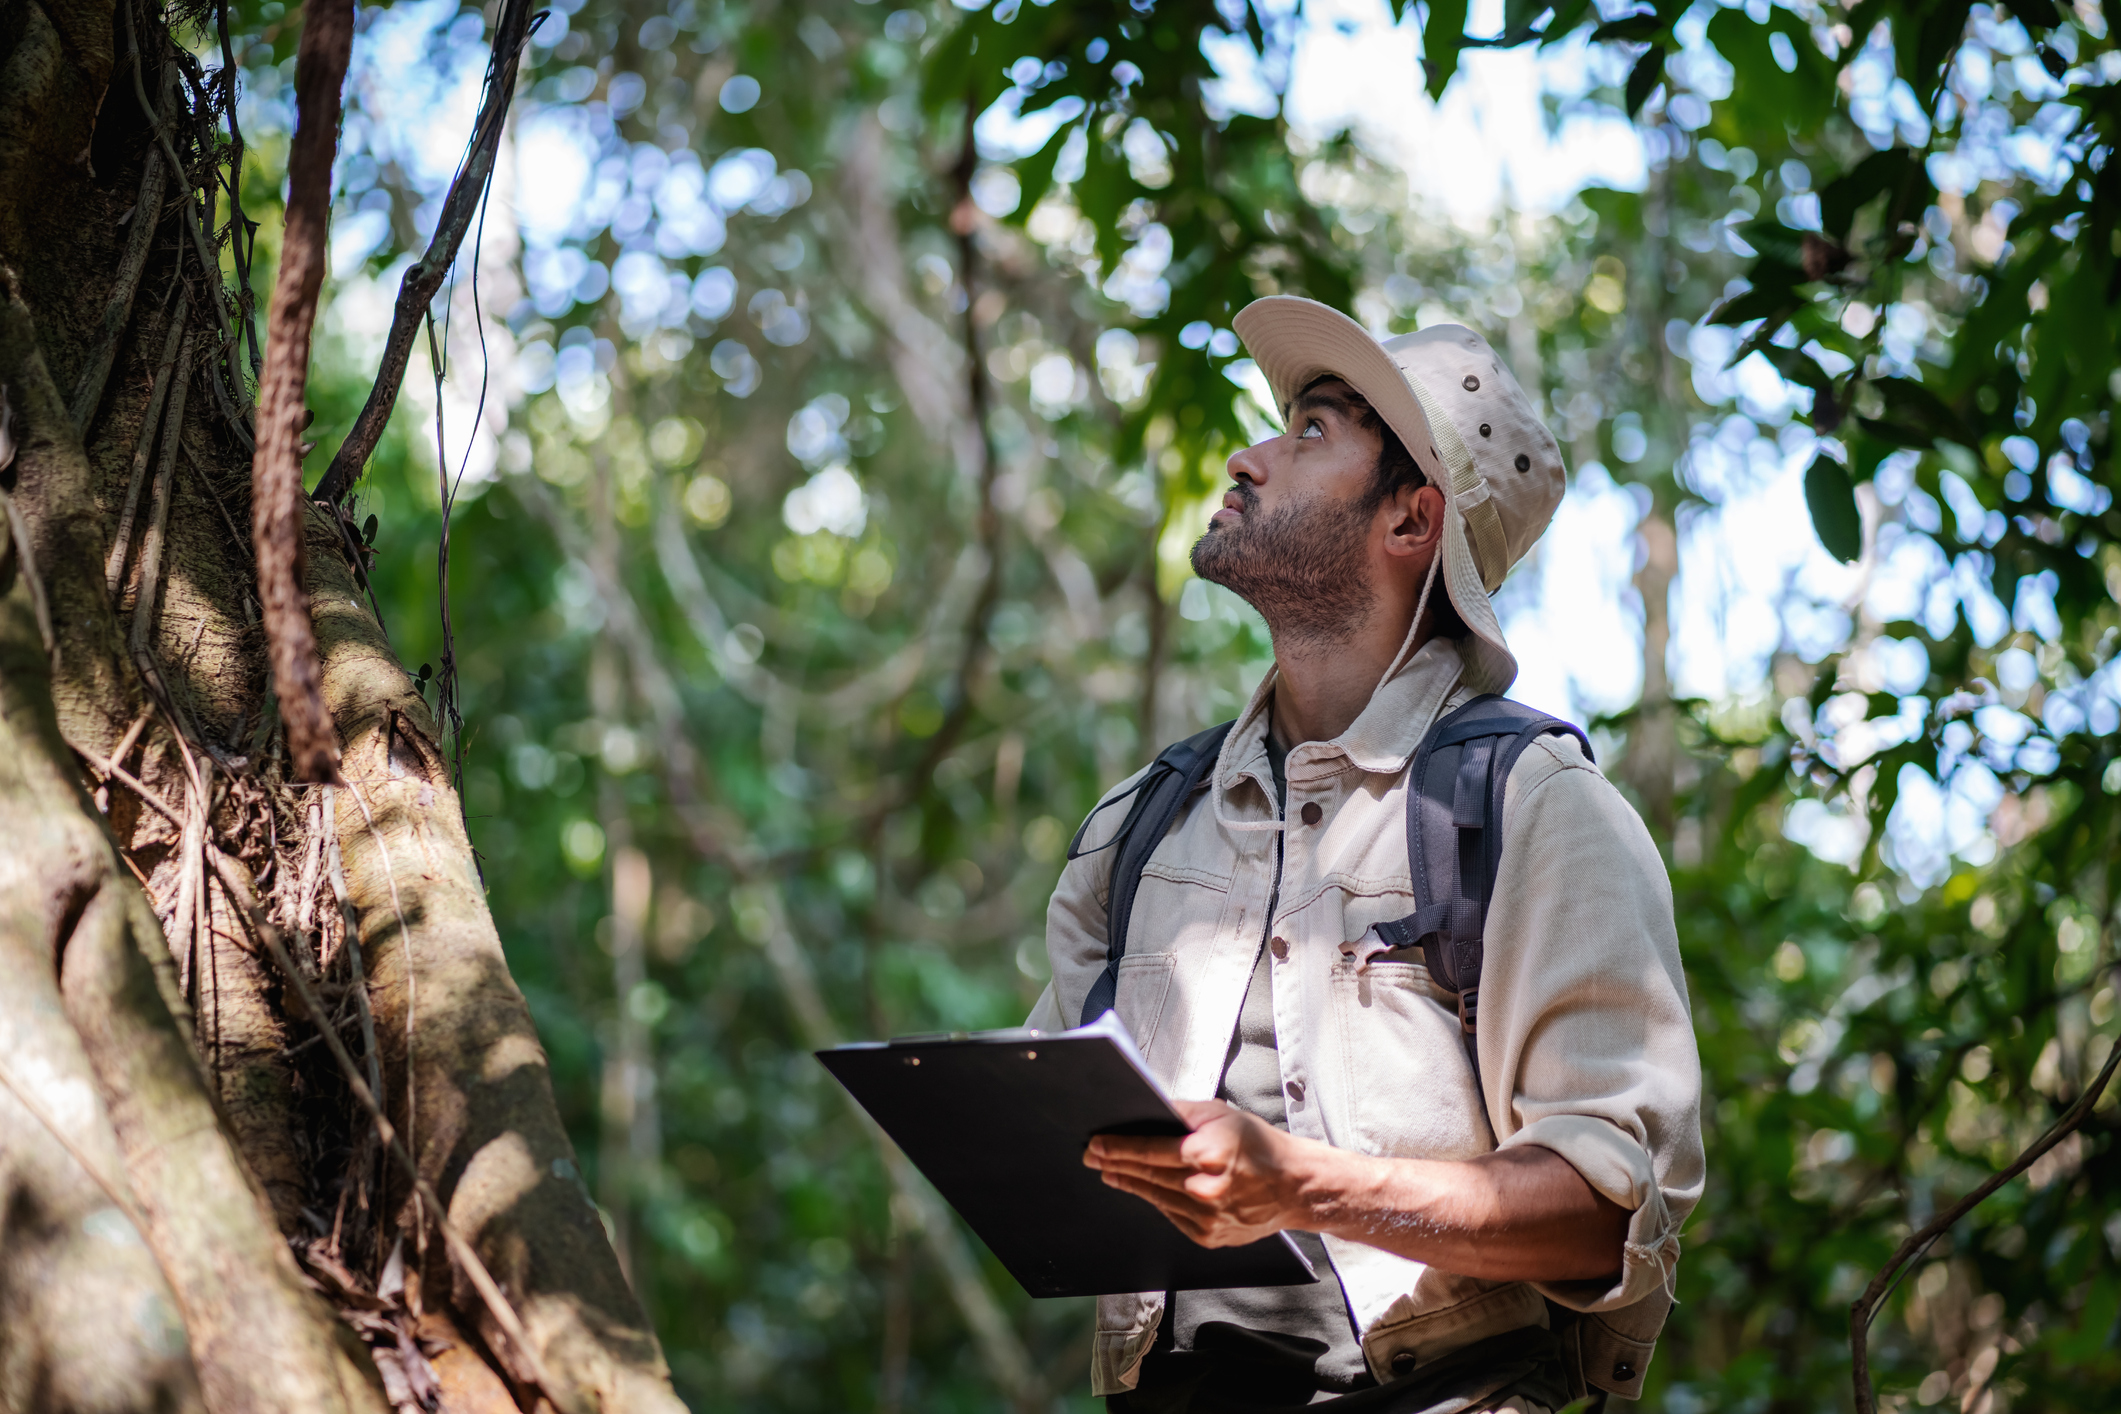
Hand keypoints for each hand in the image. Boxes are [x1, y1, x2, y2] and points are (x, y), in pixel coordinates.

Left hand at [1082, 1099, 1309, 1247]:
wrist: (1294, 1186)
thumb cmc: (1260, 1146)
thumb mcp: (1222, 1114)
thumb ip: (1181, 1112)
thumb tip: (1148, 1110)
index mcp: (1206, 1153)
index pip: (1149, 1150)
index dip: (1118, 1147)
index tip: (1096, 1145)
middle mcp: (1204, 1189)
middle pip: (1147, 1175)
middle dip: (1116, 1164)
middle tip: (1094, 1157)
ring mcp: (1206, 1217)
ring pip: (1156, 1198)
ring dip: (1130, 1184)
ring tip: (1112, 1172)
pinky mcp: (1209, 1236)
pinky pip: (1172, 1216)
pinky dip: (1158, 1201)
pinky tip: (1147, 1189)